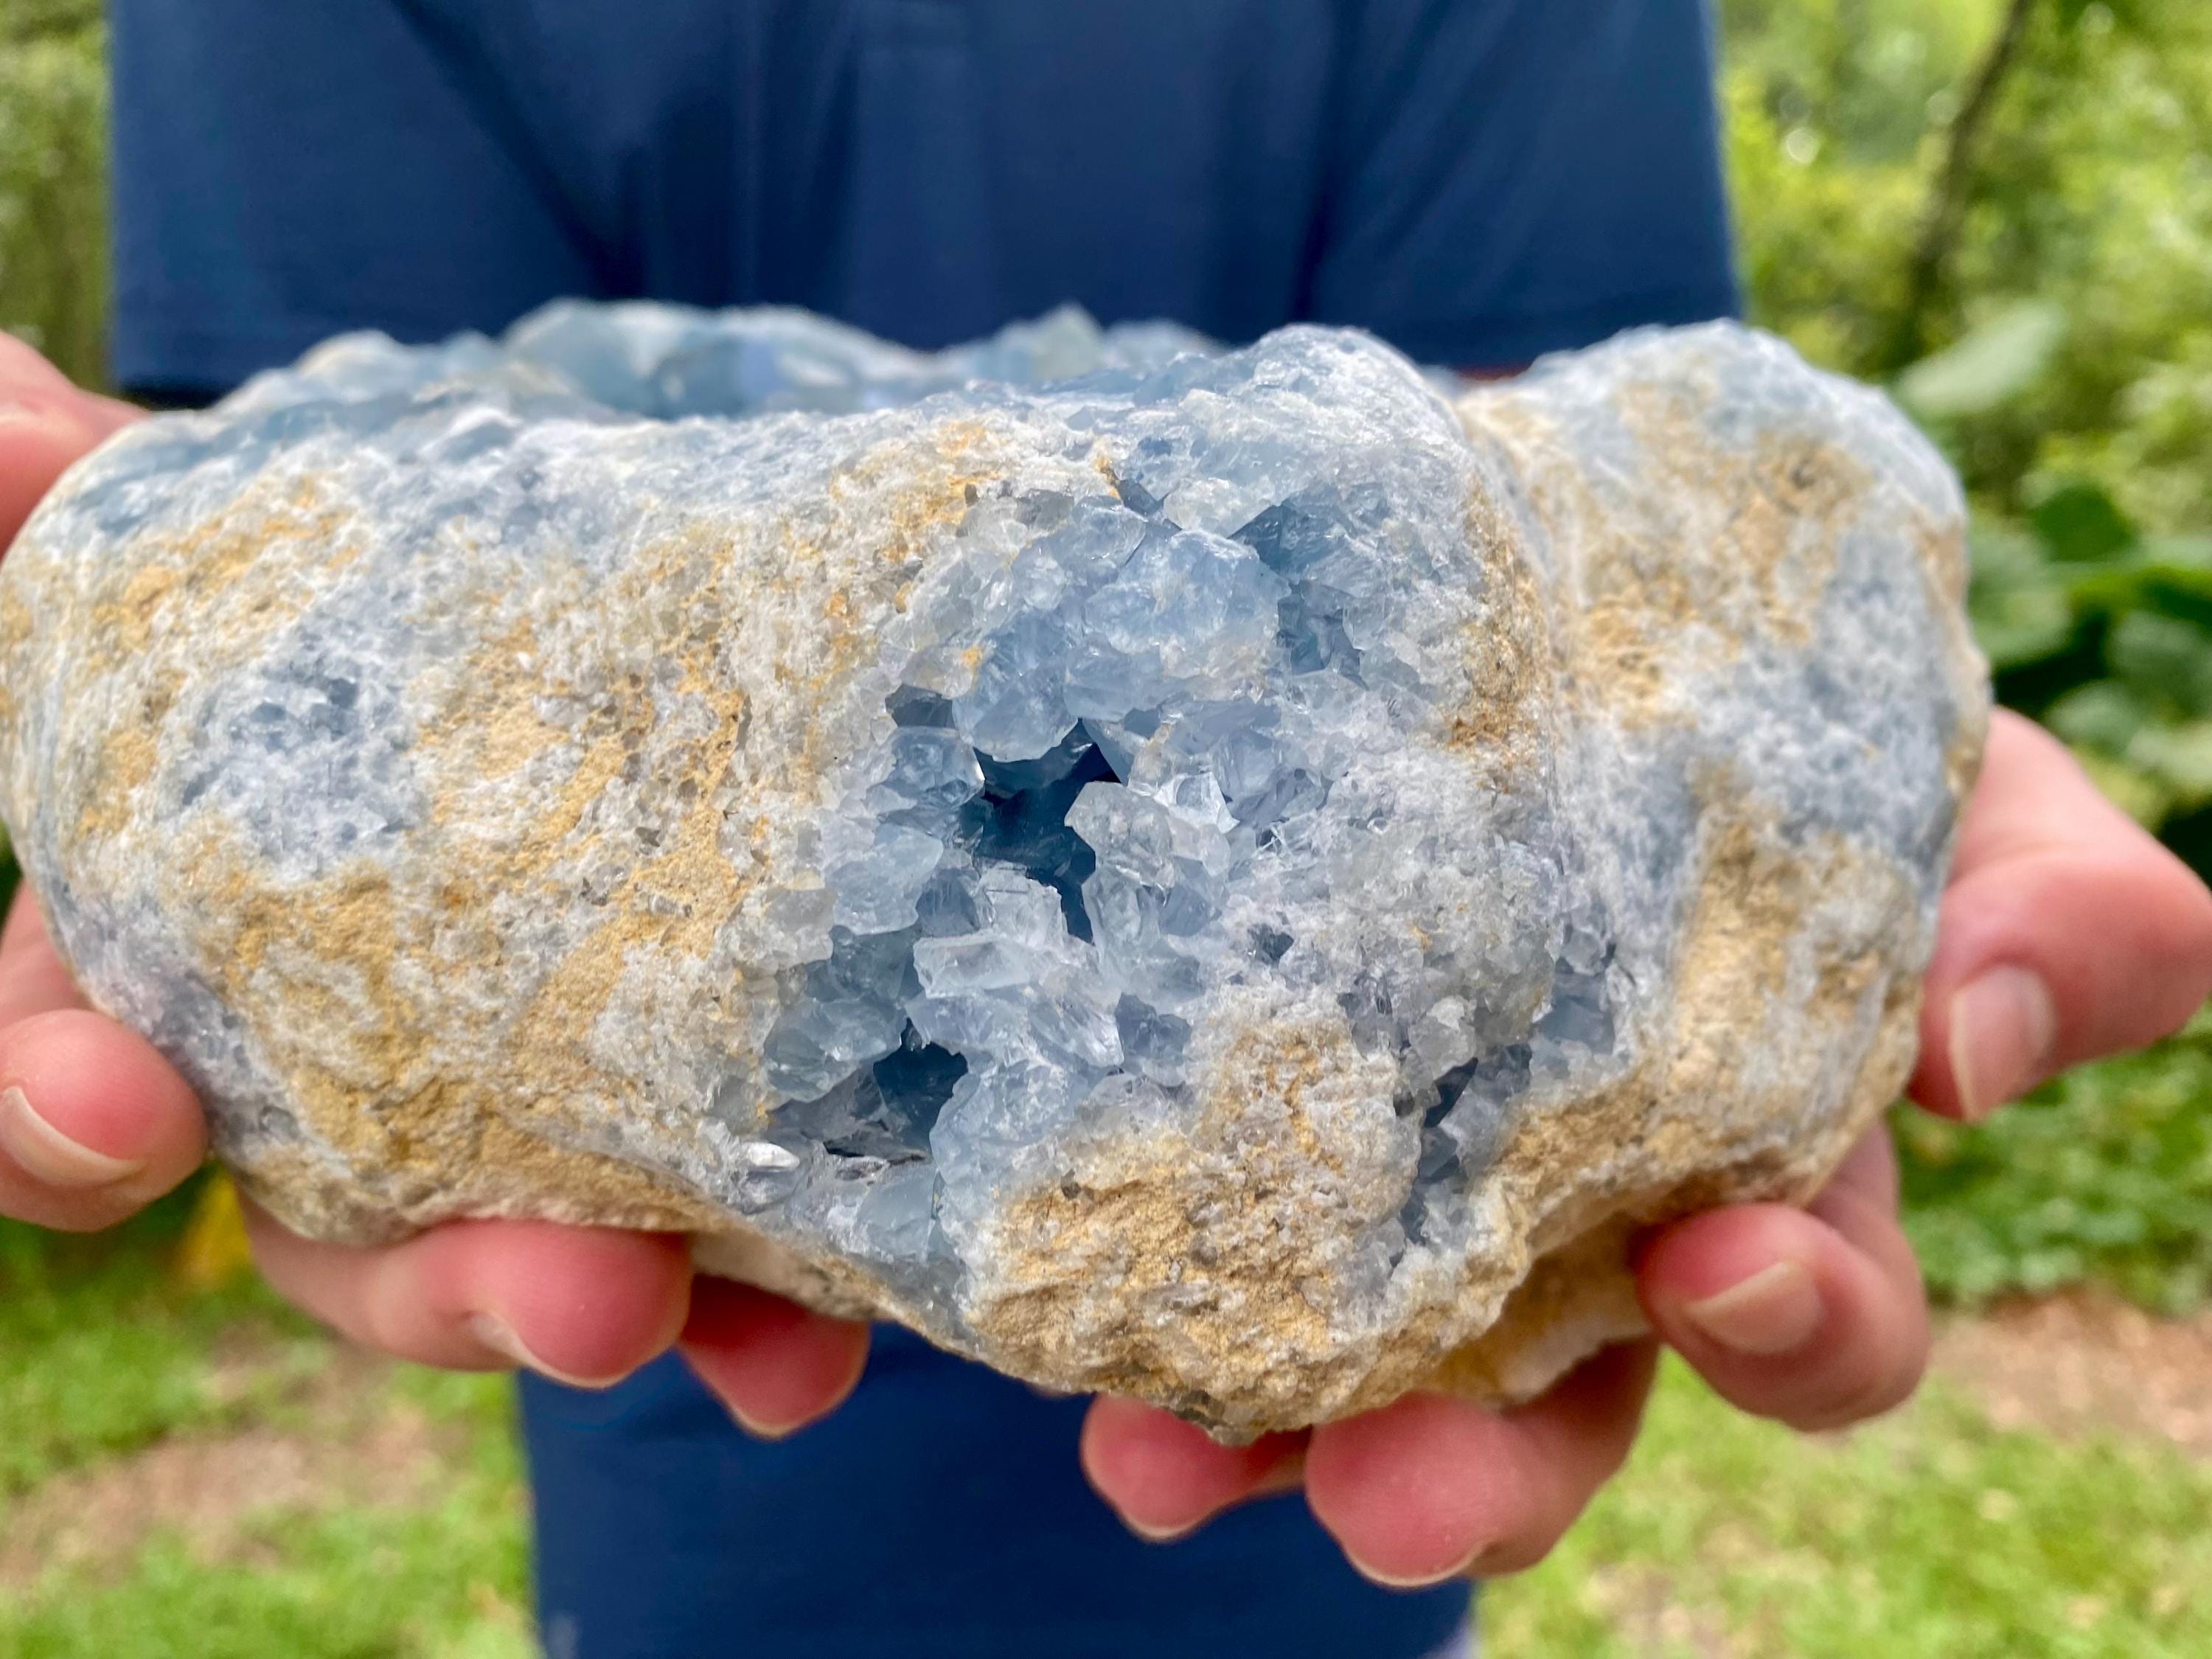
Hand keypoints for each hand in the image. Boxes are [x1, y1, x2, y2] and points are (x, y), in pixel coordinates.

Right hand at [0, 334, 868, 1429]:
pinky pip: (714, 1253)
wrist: (558, 652)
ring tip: (774, 1352)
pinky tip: (835, 1336)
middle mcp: (338, 1097)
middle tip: (581, 1297)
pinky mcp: (676, 1143)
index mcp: (185, 971)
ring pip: (540, 1274)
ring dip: (644, 1316)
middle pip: (347, 1239)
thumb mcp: (221, 560)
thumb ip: (79, 519)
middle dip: (447, 1283)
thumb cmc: (346, 623)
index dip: (66, 1104)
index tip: (119, 1095)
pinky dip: (778, 1306)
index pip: (78, 1077)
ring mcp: (514, 1140)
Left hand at [1082, 708, 2211, 1585]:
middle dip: (1478, 1472)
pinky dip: (1109, 1308)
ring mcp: (1391, 1182)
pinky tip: (1059, 1350)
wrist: (1521, 589)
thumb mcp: (1948, 773)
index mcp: (1760, 1153)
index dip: (1791, 1320)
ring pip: (1333, 1368)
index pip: (1804, 1306)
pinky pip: (1170, 1244)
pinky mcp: (1232, 1128)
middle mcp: (1569, 1213)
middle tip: (1390, 1493)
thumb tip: (1974, 1054)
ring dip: (1257, 1437)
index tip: (1725, 1261)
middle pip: (1546, 1407)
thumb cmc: (1765, 703)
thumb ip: (2043, 901)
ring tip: (1158, 1466)